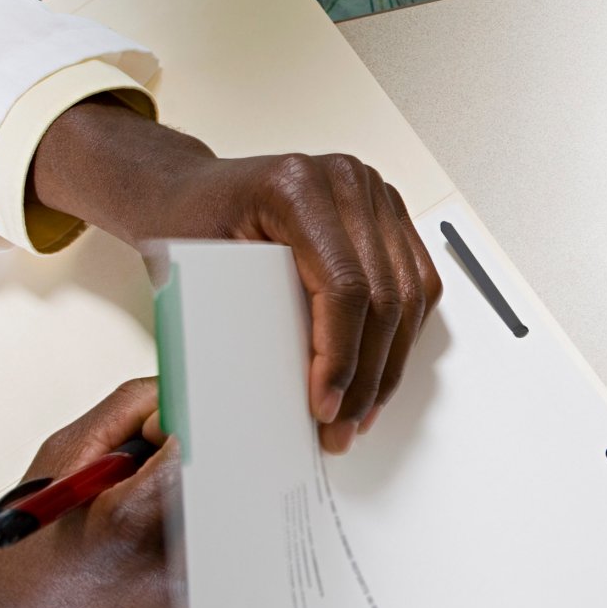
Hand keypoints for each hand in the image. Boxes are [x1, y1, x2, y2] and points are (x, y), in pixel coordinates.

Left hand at [33, 99, 441, 451]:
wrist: (193, 191)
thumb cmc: (188, 223)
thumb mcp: (200, 268)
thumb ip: (246, 318)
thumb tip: (286, 393)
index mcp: (297, 188)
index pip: (344, 284)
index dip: (342, 355)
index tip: (325, 405)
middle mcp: (346, 182)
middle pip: (385, 294)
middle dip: (368, 374)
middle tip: (344, 425)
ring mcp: (373, 195)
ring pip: (410, 294)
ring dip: (391, 363)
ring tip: (364, 410)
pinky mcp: (388, 215)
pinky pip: (417, 283)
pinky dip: (404, 334)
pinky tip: (380, 370)